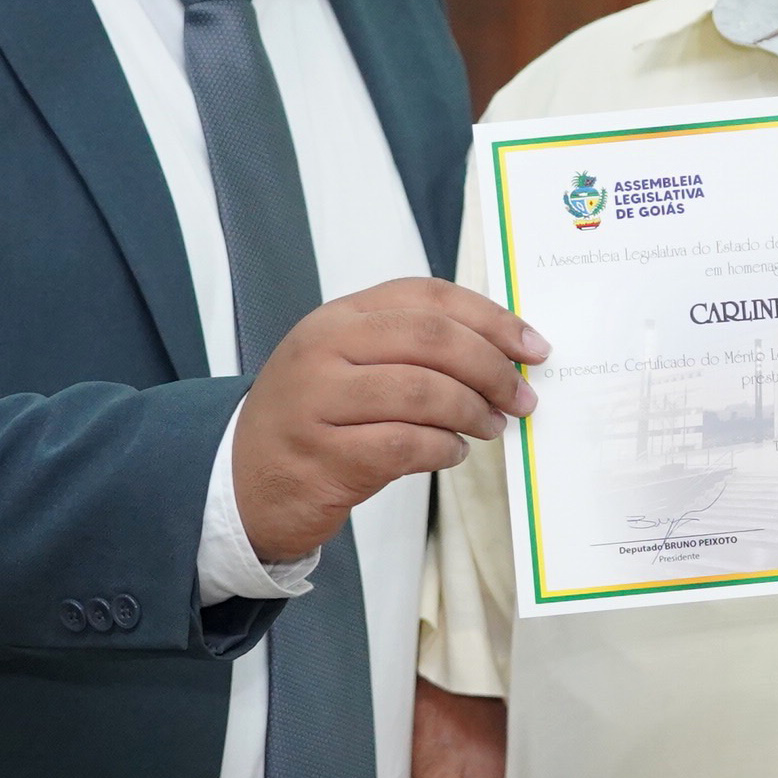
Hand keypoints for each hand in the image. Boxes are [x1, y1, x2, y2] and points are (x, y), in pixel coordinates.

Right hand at [236, 278, 547, 564]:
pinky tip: (453, 453)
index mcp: (338, 317)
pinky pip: (406, 446)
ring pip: (424, 393)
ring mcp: (318, 403)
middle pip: (432, 340)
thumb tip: (505, 353)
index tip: (533, 346)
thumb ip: (413, 348)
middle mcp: (323, 349)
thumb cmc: (315, 418)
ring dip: (473, 412)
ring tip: (491, 426)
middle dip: (492, 368)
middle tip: (521, 396)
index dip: (491, 318)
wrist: (244, 480)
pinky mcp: (323, 458)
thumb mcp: (349, 362)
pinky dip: (444, 449)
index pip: (428, 297)